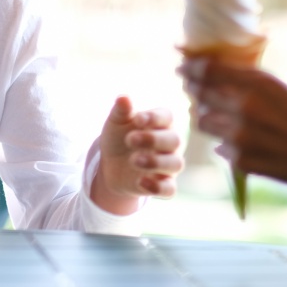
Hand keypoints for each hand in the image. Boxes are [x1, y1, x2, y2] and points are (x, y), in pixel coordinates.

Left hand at [90, 96, 183, 214]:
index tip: (137, 119)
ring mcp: (168, 164)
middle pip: (174, 140)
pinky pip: (170, 189)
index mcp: (161, 122)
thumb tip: (123, 97)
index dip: (154, 118)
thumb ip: (121, 111)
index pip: (167, 117)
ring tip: (133, 160)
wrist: (110, 164)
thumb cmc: (118, 136)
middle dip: (153, 140)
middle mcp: (170, 143)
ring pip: (175, 164)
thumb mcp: (116, 122)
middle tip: (129, 140)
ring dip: (156, 162)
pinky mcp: (163, 184)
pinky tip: (140, 182)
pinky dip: (158, 187)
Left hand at [180, 58, 286, 194]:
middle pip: (201, 95)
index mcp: (260, 83)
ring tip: (224, 120)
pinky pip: (221, 149)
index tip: (183, 67)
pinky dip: (227, 146)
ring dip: (210, 120)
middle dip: (196, 92)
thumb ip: (253, 85)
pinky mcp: (242, 161)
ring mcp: (242, 136)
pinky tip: (244, 144)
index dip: (191, 67)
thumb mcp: (284, 91)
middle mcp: (246, 107)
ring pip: (205, 123)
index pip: (210, 69)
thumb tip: (222, 77)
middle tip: (195, 91)